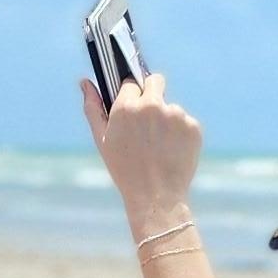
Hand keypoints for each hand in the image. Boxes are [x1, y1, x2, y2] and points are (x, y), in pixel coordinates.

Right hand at [81, 70, 201, 235]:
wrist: (156, 196)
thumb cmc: (124, 169)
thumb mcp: (102, 140)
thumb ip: (93, 107)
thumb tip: (84, 82)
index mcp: (126, 107)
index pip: (131, 83)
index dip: (131, 97)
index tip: (132, 109)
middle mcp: (152, 105)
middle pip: (155, 81)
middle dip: (152, 91)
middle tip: (149, 117)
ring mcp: (175, 115)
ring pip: (171, 106)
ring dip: (166, 118)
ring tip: (159, 145)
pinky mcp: (193, 126)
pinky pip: (185, 121)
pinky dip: (180, 133)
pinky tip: (172, 150)